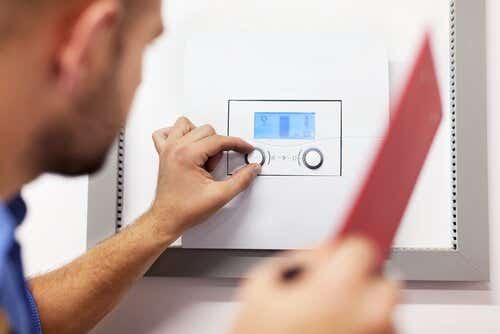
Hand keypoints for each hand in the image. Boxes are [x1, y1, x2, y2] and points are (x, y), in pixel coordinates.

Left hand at [149, 117, 260, 238]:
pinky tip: (187, 146)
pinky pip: (165, 133)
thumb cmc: (185, 210)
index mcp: (187, 155)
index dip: (237, 144)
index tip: (245, 148)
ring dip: (199, 136)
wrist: (167, 219)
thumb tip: (252, 168)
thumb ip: (241, 180)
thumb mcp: (220, 196)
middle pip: (205, 130)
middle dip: (217, 146)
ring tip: (204, 155)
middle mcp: (175, 149)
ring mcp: (167, 150)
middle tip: (216, 167)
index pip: (218, 140)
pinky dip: (177, 135)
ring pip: (185, 125)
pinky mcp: (164, 155)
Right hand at [232, 238, 400, 333]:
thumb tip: (322, 251)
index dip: (345, 249)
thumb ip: (298, 258)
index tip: (342, 253)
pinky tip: (335, 333)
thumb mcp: (262, 286)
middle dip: (360, 280)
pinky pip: (382, 331)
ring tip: (328, 322)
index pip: (363, 245)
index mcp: (339, 288)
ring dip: (363, 308)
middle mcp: (370, 314)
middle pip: (383, 278)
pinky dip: (365, 329)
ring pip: (384, 309)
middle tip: (332, 292)